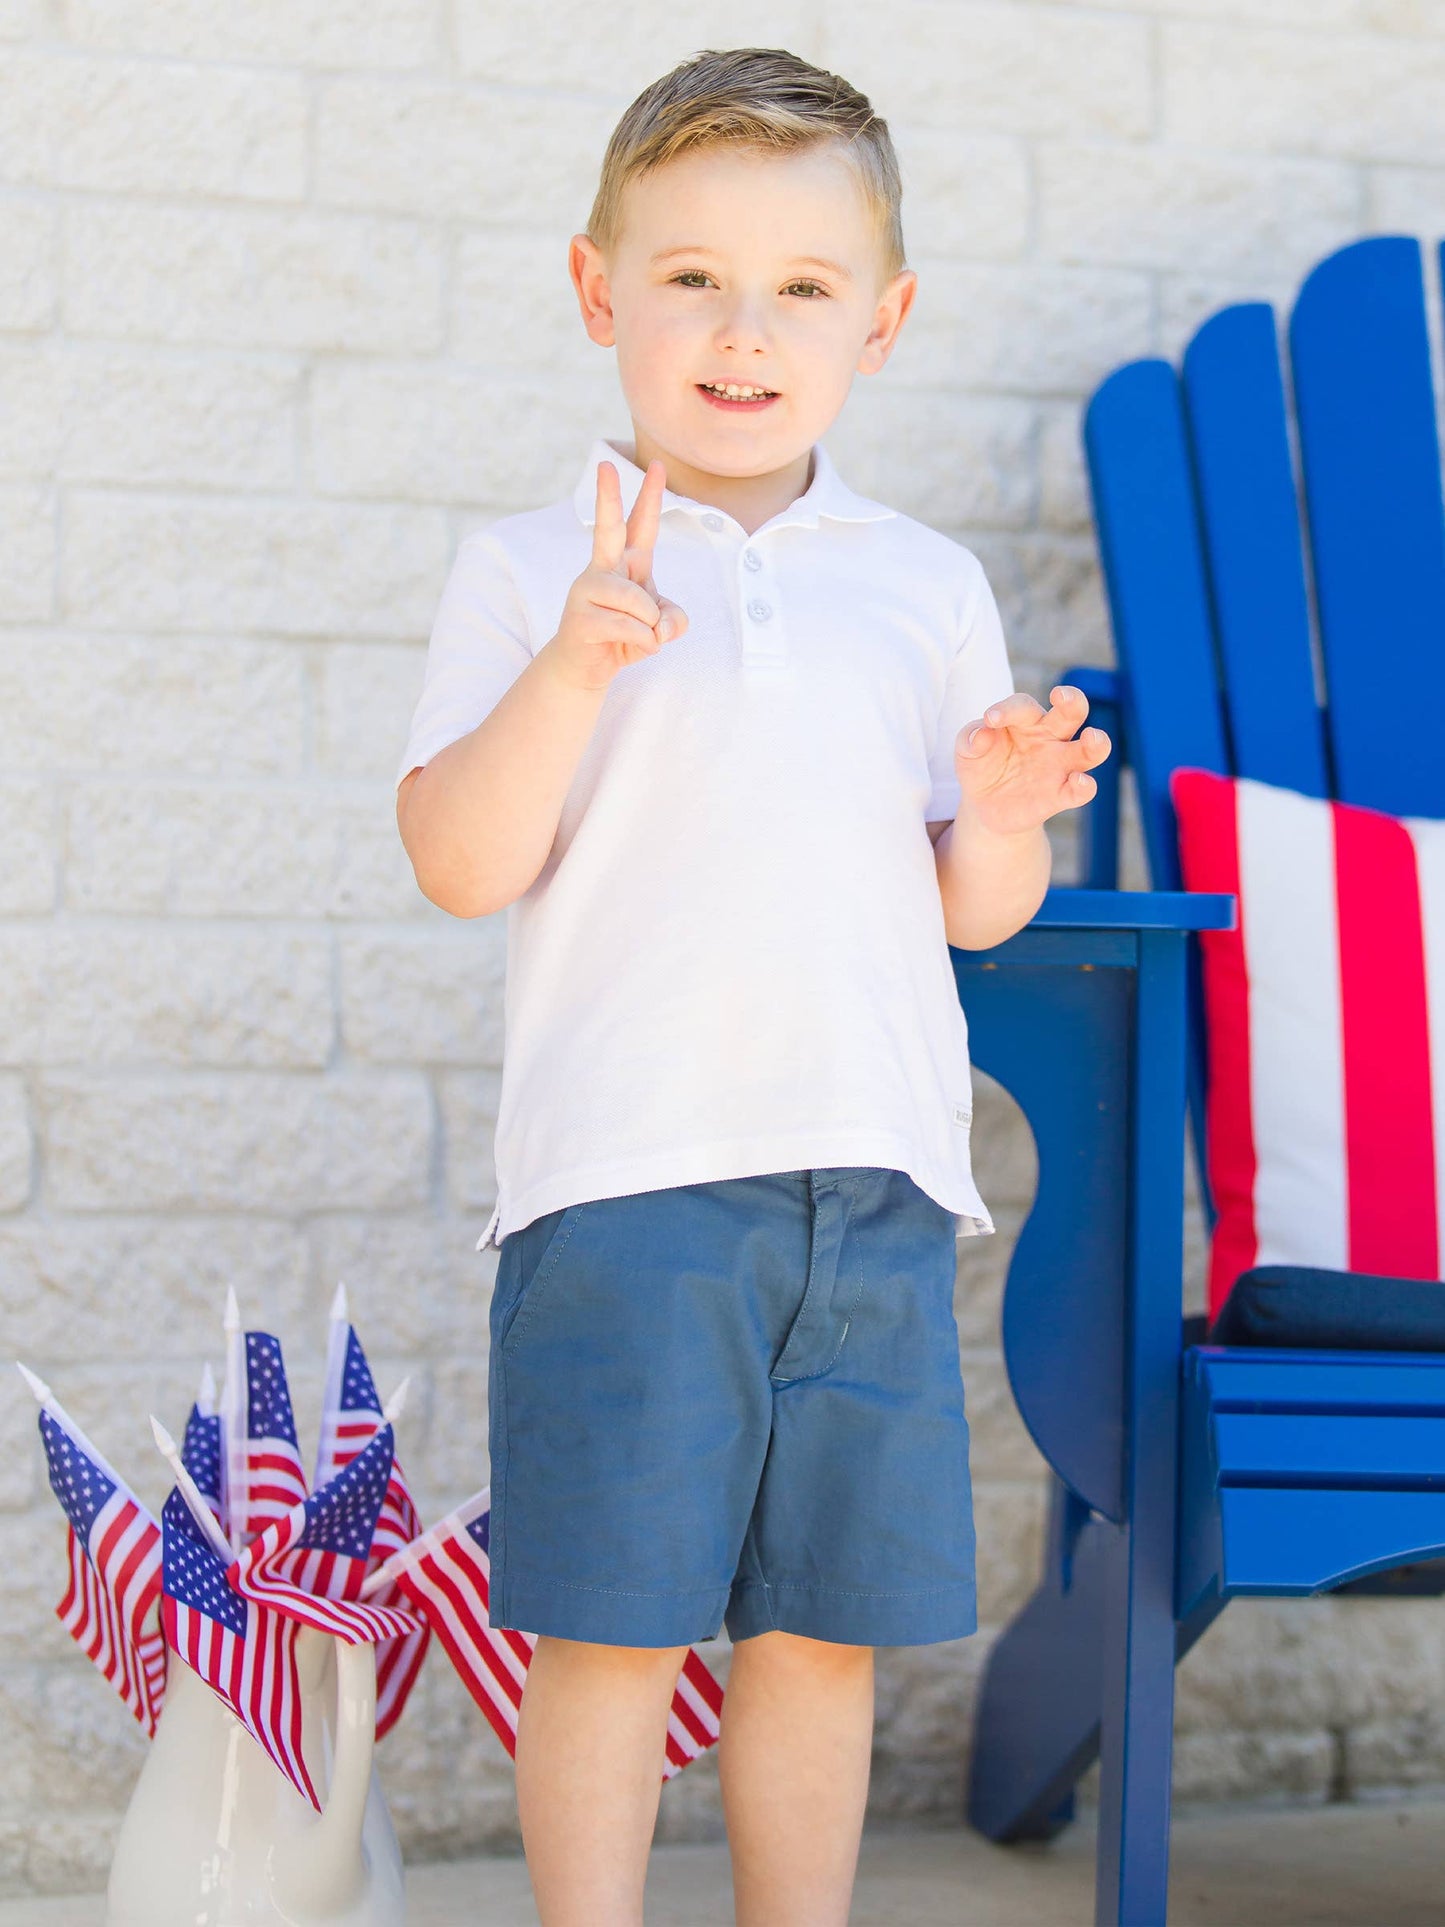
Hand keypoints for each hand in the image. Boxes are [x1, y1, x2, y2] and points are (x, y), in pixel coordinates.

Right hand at [545, 459, 688, 690]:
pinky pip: (631, 626)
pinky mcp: (581, 617)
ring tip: (638, 637)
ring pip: (640, 602)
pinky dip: (642, 643)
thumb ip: (674, 619)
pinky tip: (629, 649)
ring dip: (650, 627)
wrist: (584, 668)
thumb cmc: (622, 638)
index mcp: (625, 562)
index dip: (650, 496)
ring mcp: (587, 590)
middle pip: (608, 529)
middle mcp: (603, 568)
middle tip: (605, 465)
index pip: (640, 525)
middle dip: (608, 497)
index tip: (656, 465)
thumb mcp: (660, 626)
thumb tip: (661, 623)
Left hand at [953, 685, 1111, 835]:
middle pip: (1073, 711)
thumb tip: (982, 731)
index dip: (1010, 709)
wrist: (984, 806)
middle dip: (1073, 700)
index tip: (990, 719)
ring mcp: (1060, 766)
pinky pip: (1083, 790)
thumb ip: (970, 739)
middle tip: (1060, 695)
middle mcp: (1050, 737)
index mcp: (1026, 720)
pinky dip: (1085, 786)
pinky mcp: (1061, 794)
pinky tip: (1078, 782)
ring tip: (1091, 737)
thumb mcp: (966, 752)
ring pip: (1091, 749)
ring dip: (1097, 742)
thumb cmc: (980, 767)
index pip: (1025, 706)